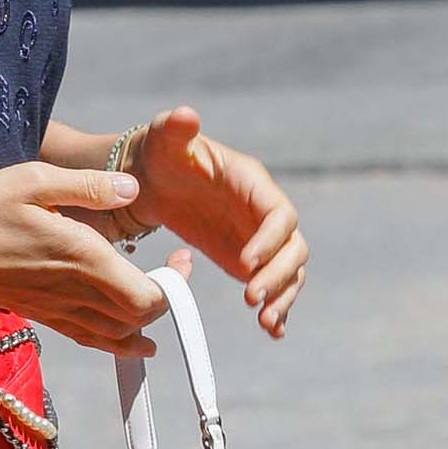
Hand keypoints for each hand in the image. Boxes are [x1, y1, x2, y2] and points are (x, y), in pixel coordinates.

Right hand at [0, 158, 169, 353]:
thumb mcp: (34, 180)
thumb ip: (89, 186)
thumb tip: (133, 188)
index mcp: (79, 258)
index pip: (145, 297)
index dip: (174, 288)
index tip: (180, 260)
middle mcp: (73, 291)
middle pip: (138, 319)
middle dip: (166, 300)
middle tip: (174, 268)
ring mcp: (57, 309)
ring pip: (118, 336)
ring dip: (146, 321)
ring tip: (160, 293)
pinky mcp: (43, 315)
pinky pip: (91, 339)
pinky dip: (119, 341)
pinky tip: (134, 336)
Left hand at [123, 109, 307, 337]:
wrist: (154, 178)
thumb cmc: (162, 154)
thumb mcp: (165, 139)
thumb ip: (176, 129)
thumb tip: (186, 116)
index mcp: (253, 183)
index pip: (279, 213)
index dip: (270, 240)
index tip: (244, 264)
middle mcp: (264, 213)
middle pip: (292, 248)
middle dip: (279, 276)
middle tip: (252, 300)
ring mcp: (260, 239)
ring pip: (288, 272)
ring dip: (283, 297)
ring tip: (265, 323)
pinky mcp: (248, 261)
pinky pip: (272, 286)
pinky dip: (277, 307)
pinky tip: (272, 332)